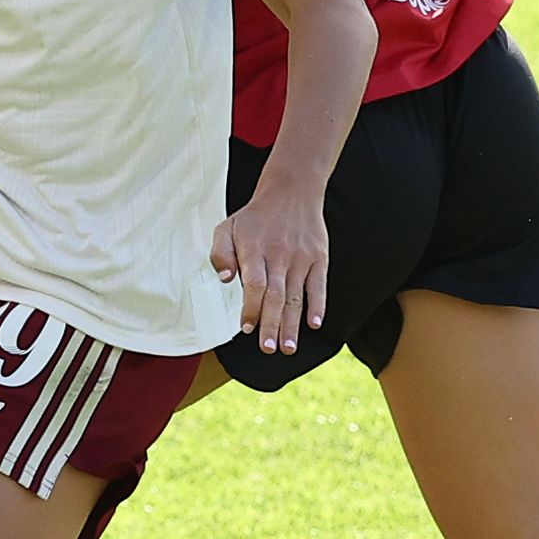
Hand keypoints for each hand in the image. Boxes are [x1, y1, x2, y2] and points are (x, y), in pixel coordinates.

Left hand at [208, 179, 330, 354]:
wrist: (292, 191)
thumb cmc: (255, 216)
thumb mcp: (227, 227)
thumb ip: (220, 254)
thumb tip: (224, 280)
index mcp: (254, 250)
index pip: (254, 284)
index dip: (251, 308)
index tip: (246, 328)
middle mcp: (279, 255)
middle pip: (276, 295)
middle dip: (271, 325)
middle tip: (268, 348)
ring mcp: (301, 258)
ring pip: (296, 296)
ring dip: (292, 324)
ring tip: (288, 347)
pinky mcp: (318, 258)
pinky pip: (319, 285)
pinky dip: (317, 305)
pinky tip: (314, 323)